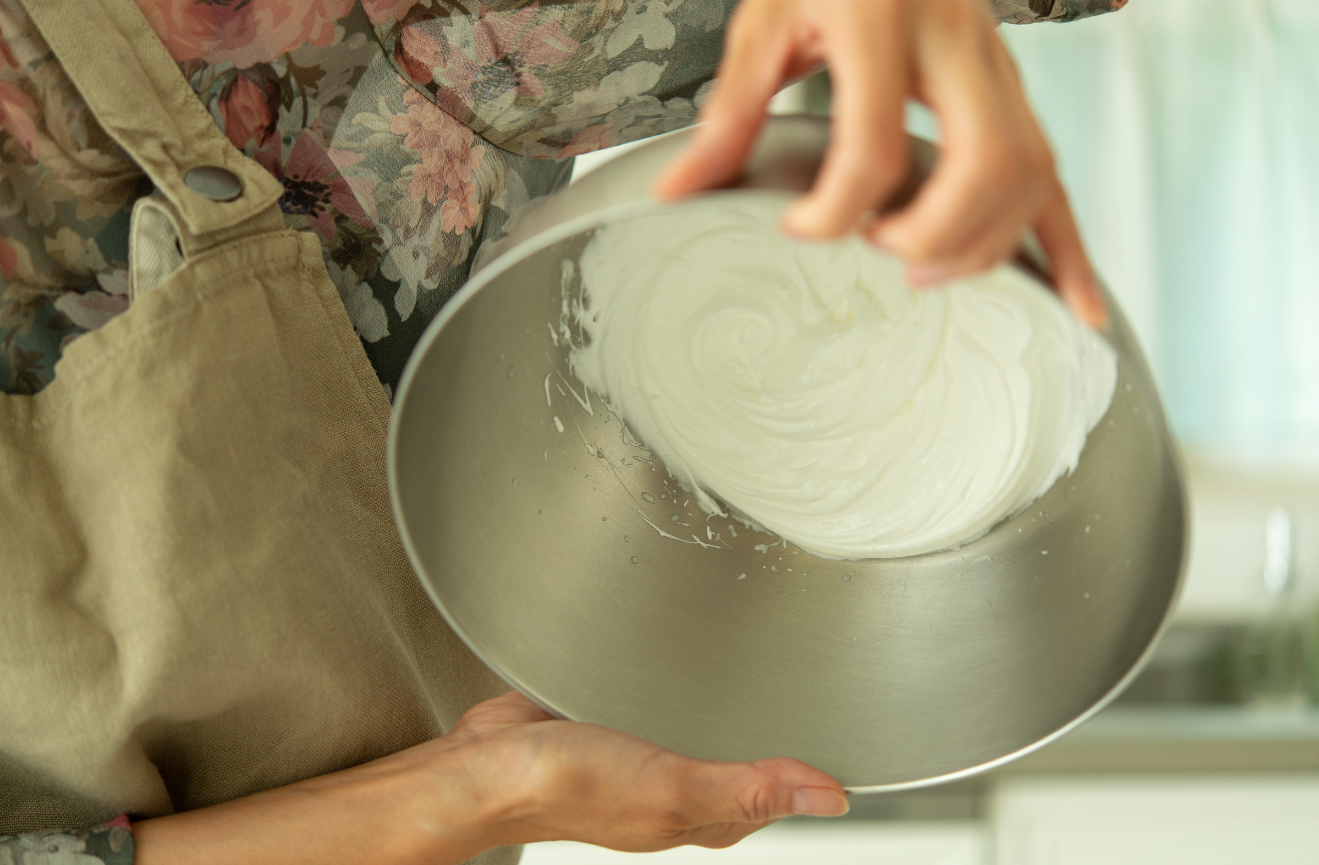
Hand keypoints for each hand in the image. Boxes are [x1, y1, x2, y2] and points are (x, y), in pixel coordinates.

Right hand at [437, 691, 849, 851]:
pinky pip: (657, 702)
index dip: (807, 775)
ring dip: (725, 703)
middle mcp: (673, 787)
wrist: (484, 765)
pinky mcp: (609, 719)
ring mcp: (640, 754)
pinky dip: (675, 685)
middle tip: (808, 691)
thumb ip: (750, 790)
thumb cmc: (569, 786)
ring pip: (700, 729)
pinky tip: (680, 659)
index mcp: (698, 815)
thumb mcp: (673, 790)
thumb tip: (831, 798)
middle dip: (771, 735)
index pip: (772, 800)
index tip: (845, 741)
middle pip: (739, 765)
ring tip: (758, 669)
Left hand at [654, 0, 1108, 328]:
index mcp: (882, 21)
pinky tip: (1078, 302)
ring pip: (1030, 170)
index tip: (797, 228)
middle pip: (982, 161)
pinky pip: (1055, 172)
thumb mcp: (766, 24)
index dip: (835, 208)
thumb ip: (728, 112)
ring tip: (928, 270)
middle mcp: (955, 40)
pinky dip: (1070, 245)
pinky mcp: (1014, 87)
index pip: (874, 143)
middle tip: (888, 258)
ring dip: (988, 241)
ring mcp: (997, 64)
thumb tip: (678, 191)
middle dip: (937, 232)